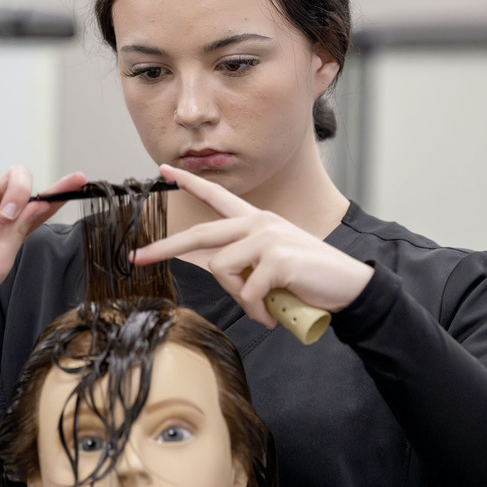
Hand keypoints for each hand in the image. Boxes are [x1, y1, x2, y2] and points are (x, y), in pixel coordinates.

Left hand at [133, 164, 372, 328]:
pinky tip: (272, 315)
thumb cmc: (310, 277)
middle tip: (138, 258)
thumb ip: (247, 264)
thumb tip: (225, 280)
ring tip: (261, 308)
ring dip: (237, 297)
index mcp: (257, 221)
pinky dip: (256, 310)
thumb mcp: (272, 265)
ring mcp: (268, 238)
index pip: (219, 196)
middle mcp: (259, 223)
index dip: (191, 182)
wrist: (349, 286)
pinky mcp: (276, 259)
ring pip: (221, 269)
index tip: (165, 171)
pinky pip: (247, 291)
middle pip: (200, 234)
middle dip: (164, 248)